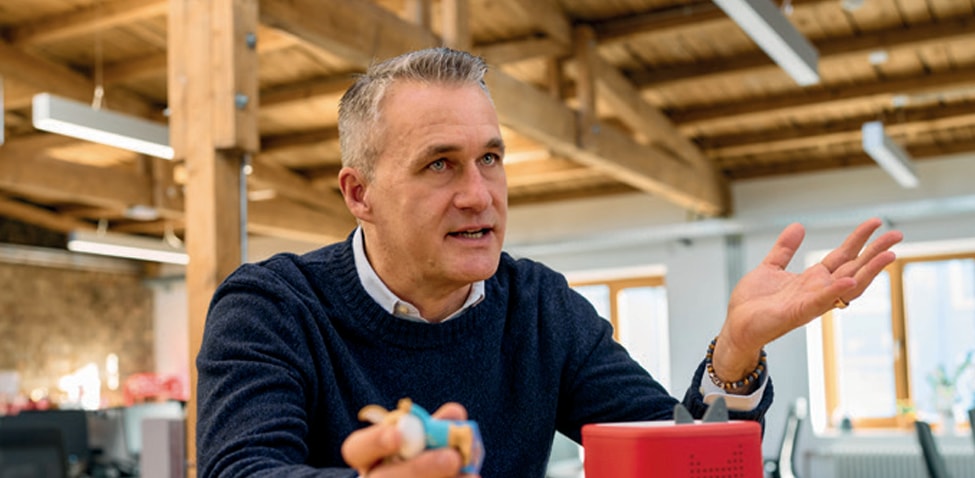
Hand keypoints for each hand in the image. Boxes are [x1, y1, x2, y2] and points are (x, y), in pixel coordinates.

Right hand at [342, 402, 478, 477]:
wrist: (423, 477)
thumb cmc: (419, 457)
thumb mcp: (423, 440)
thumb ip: (435, 426)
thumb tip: (454, 414)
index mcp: (368, 458)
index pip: (357, 449)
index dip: (376, 441)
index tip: (399, 435)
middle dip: (419, 468)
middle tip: (452, 458)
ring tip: (471, 475)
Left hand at [712, 218, 902, 381]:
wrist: (737, 327)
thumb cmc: (754, 303)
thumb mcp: (770, 268)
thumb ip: (784, 249)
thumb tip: (799, 226)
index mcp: (813, 279)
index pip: (843, 256)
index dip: (859, 239)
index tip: (876, 222)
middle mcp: (818, 290)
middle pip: (854, 268)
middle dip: (875, 252)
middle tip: (897, 233)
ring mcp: (811, 302)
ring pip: (847, 285)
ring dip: (869, 271)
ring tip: (889, 255)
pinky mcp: (798, 312)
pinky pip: (821, 301)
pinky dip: (834, 291)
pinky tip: (849, 280)